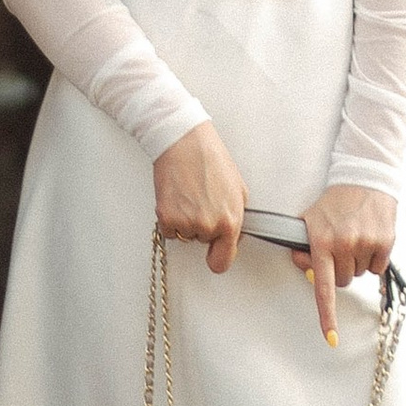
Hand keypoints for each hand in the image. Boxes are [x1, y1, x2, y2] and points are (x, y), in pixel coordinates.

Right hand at [154, 123, 246, 270]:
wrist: (185, 143)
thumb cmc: (212, 159)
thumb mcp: (239, 189)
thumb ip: (238, 217)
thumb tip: (234, 235)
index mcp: (230, 221)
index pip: (222, 262)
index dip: (218, 258)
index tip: (215, 255)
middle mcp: (208, 226)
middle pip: (203, 243)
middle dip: (204, 227)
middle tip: (203, 201)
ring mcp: (185, 223)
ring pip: (186, 235)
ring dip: (186, 221)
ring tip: (190, 195)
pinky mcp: (166, 218)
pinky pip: (169, 231)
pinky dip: (171, 218)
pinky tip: (177, 198)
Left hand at [293, 184, 397, 345]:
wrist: (363, 180)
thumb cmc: (334, 203)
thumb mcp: (310, 220)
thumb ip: (302, 247)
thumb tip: (304, 268)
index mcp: (321, 241)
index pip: (323, 286)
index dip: (327, 315)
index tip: (330, 337)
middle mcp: (343, 244)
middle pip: (343, 281)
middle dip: (340, 270)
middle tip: (340, 248)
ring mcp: (365, 243)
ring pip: (360, 275)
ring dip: (357, 262)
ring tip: (355, 237)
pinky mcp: (384, 242)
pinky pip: (377, 267)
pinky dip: (374, 258)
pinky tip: (369, 238)